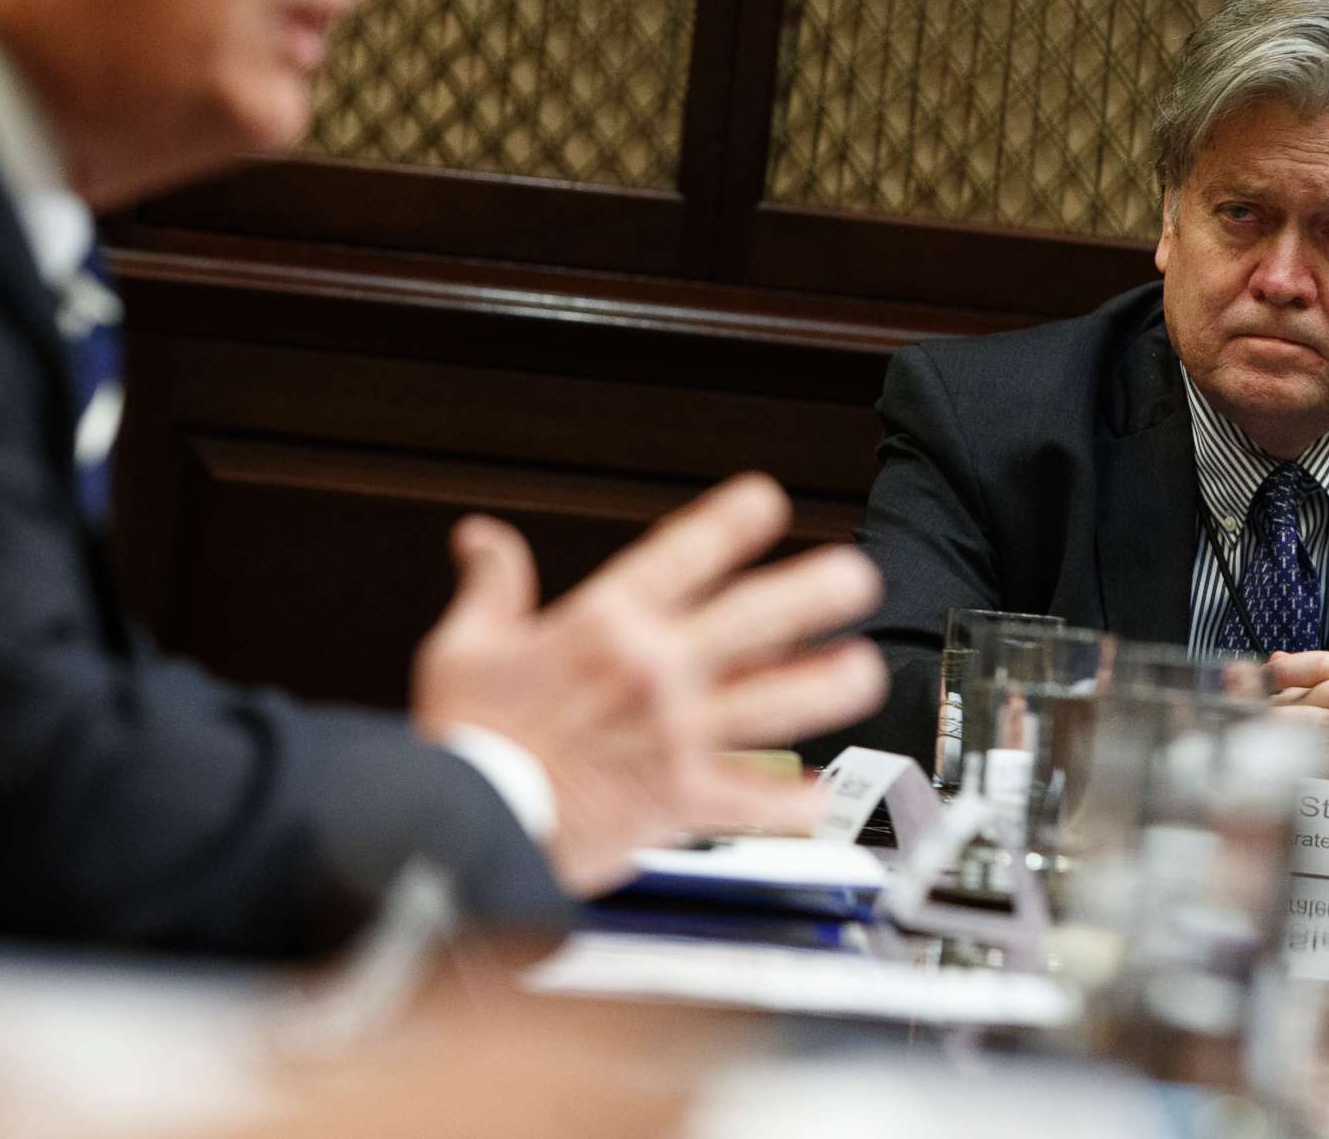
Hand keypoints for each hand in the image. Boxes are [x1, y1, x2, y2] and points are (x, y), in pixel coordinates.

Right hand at [409, 474, 886, 894]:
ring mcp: (676, 735)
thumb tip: (481, 538)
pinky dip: (795, 801)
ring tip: (864, 671)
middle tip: (857, 576)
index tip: (768, 500)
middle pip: (758, 616)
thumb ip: (491, 587)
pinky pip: (756, 800)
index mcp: (603, 624)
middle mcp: (654, 670)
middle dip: (817, 590)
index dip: (734, 519)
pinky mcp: (681, 799)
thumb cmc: (467, 740)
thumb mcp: (464, 646)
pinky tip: (823, 794)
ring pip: (778, 702)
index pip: (684, 552)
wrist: (466, 827)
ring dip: (831, 685)